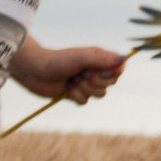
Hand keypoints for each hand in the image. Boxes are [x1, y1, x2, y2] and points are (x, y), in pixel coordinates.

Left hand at [7, 42, 126, 104]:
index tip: (100, 70)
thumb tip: (125, 58)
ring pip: (100, 94)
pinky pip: (85, 101)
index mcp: (99, 58)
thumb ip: (103, 60)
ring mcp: (86, 82)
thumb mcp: (82, 58)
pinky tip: (66, 89)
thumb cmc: (59, 60)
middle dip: (96, 81)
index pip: (119, 68)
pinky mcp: (76, 94)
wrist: (35, 71)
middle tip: (82, 74)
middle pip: (111, 83)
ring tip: (73, 81)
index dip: (114, 72)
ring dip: (85, 89)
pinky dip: (76, 96)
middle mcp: (95, 70)